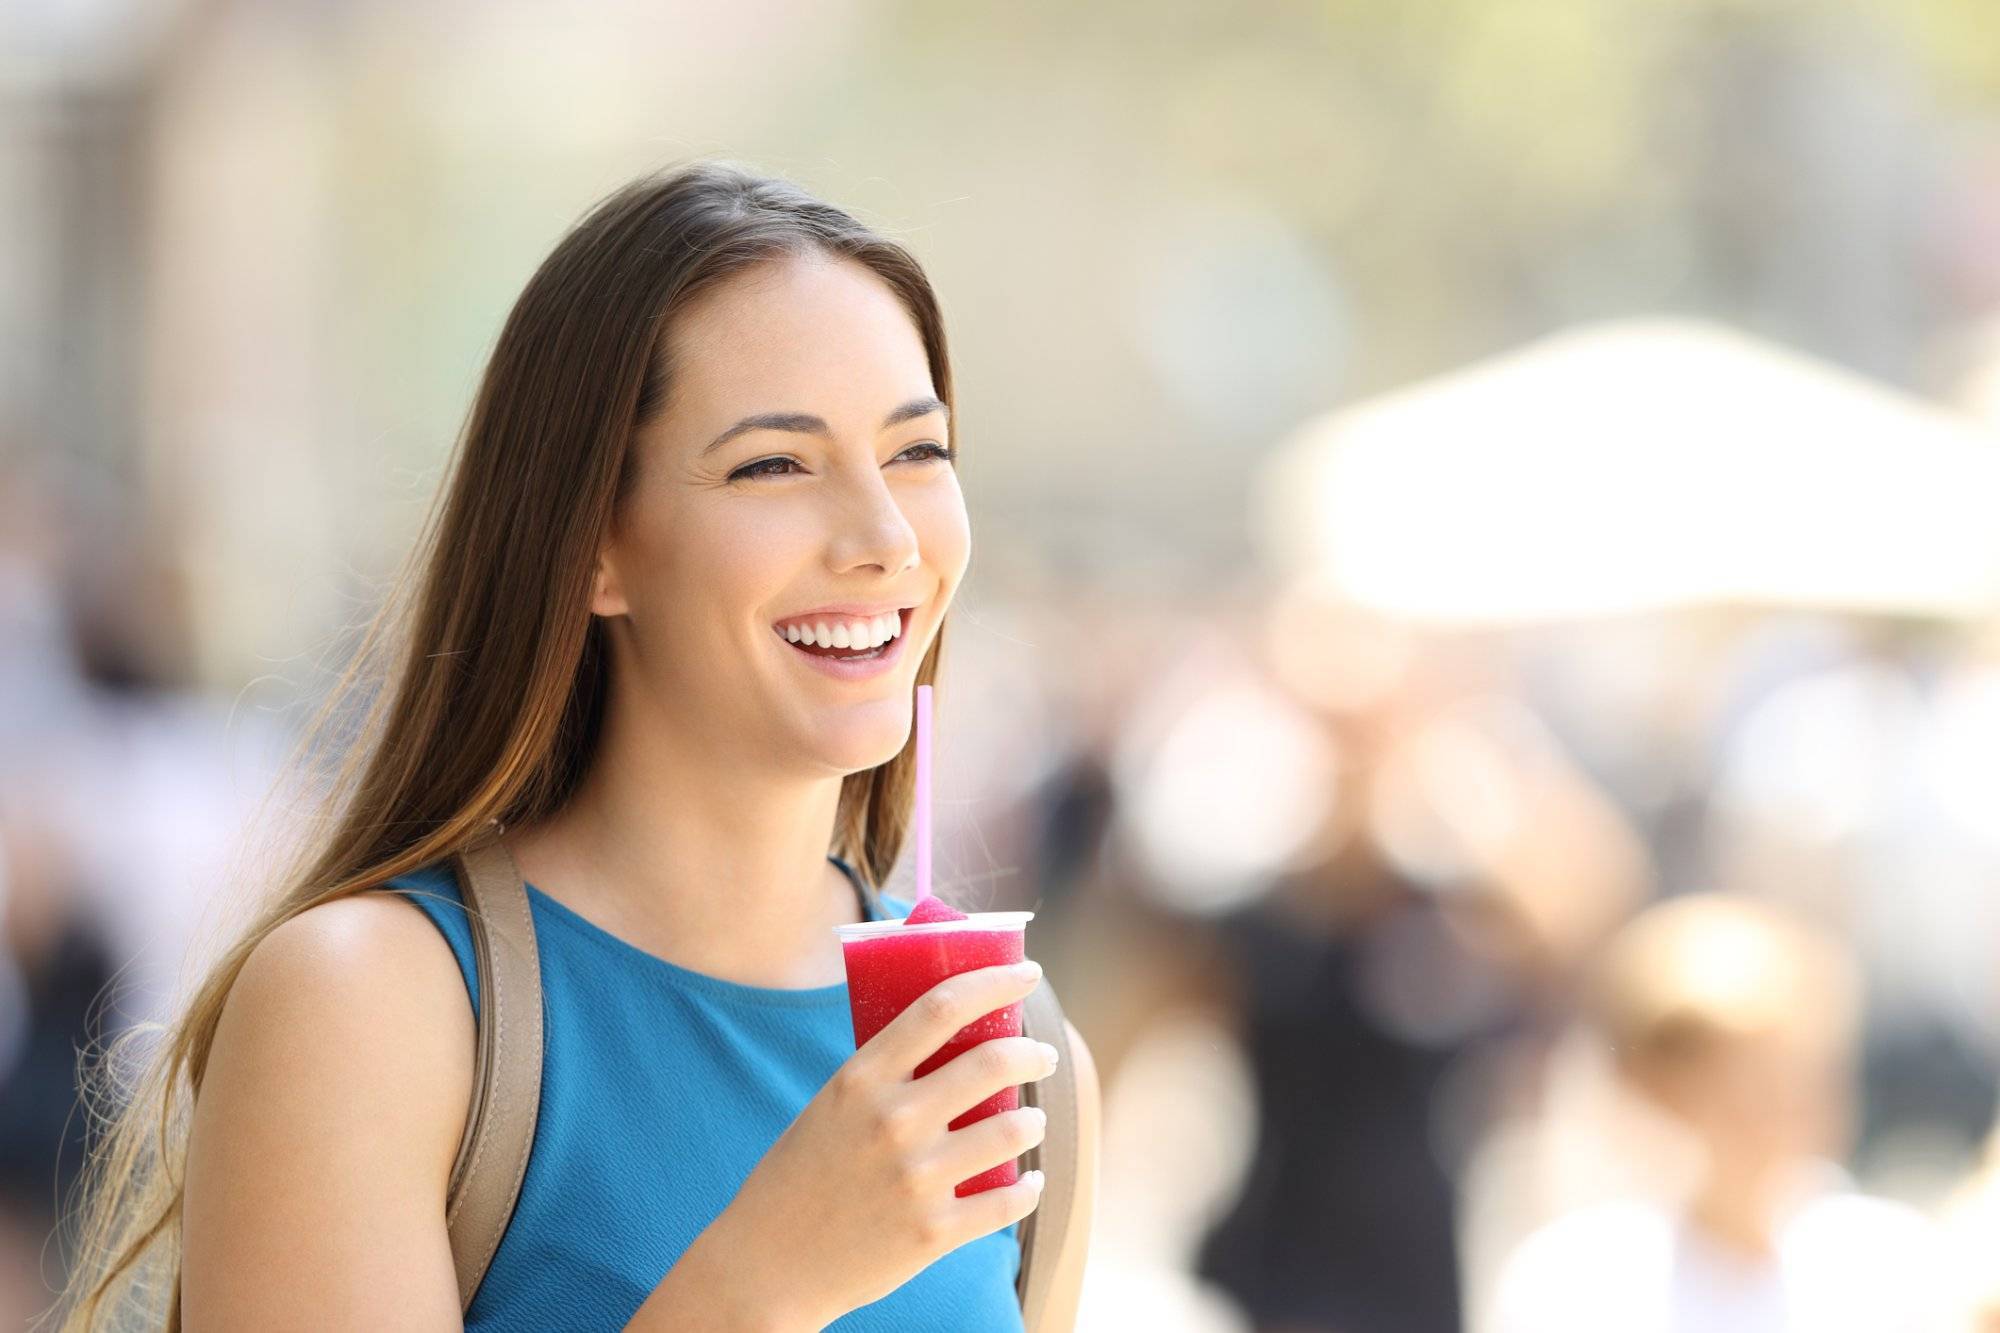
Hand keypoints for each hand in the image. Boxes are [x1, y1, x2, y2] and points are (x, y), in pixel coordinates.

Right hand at [694, 959, 1058, 1326]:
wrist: (769, 1264)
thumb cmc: (801, 1174)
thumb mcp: (831, 1105)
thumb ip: (885, 1073)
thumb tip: (952, 1034)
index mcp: (861, 1079)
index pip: (942, 1007)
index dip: (995, 981)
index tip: (1027, 973)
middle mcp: (892, 1122)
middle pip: (992, 1062)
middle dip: (1031, 1052)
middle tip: (1040, 1054)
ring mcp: (916, 1179)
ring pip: (1012, 1130)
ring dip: (1033, 1120)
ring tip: (1031, 1120)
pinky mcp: (933, 1233)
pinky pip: (1008, 1199)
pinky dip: (1029, 1188)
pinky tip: (1030, 1181)